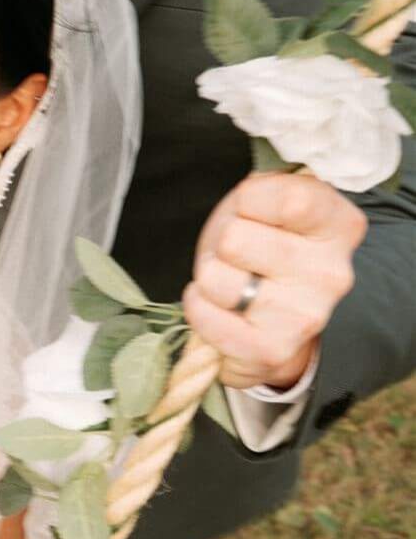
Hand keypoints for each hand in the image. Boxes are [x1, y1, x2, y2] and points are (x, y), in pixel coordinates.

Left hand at [184, 172, 366, 389]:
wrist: (272, 317)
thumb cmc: (264, 243)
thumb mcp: (270, 200)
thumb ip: (268, 188)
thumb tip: (251, 197)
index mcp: (340, 225)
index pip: (289, 199)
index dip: (250, 200)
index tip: (253, 211)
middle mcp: (332, 273)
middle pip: (234, 239)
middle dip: (223, 243)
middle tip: (240, 256)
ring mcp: (306, 316)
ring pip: (214, 277)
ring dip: (210, 277)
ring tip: (235, 282)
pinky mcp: (273, 350)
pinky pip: (205, 315)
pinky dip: (199, 308)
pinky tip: (221, 307)